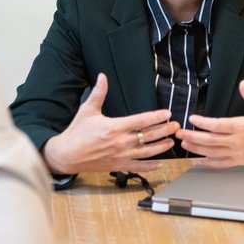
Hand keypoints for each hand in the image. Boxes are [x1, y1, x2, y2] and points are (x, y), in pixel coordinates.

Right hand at [43, 74, 179, 173]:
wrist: (67, 154)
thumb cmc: (77, 132)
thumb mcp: (87, 110)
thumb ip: (98, 93)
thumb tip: (102, 77)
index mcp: (115, 127)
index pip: (142, 121)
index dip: (157, 117)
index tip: (167, 113)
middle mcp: (120, 142)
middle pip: (149, 136)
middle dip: (165, 131)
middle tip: (176, 126)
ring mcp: (120, 155)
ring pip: (147, 152)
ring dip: (161, 147)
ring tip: (171, 142)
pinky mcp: (118, 165)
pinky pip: (138, 167)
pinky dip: (150, 166)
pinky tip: (160, 163)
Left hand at [175, 80, 243, 167]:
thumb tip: (243, 84)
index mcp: (243, 127)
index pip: (217, 125)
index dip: (203, 123)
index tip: (192, 119)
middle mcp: (238, 141)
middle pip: (210, 141)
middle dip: (192, 137)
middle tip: (180, 133)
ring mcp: (238, 153)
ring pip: (212, 152)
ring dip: (196, 149)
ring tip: (184, 144)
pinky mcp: (240, 161)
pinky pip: (221, 163)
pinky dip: (208, 163)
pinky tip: (198, 160)